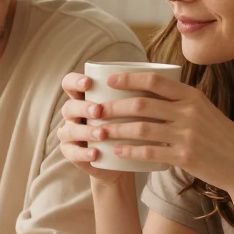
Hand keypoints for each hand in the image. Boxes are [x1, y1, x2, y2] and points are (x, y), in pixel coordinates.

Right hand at [56, 72, 130, 186]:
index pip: (70, 83)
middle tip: (99, 110)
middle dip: (83, 107)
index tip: (89, 82)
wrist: (121, 161)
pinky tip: (95, 153)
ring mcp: (71, 134)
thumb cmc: (129, 127)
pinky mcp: (73, 154)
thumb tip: (165, 72)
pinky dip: (83, 153)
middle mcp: (74, 114)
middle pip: (69, 106)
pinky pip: (71, 153)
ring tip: (102, 134)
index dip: (75, 81)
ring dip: (86, 131)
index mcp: (84, 98)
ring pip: (69, 130)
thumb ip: (140, 92)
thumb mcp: (134, 109)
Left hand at [91, 72, 233, 193]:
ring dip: (116, 129)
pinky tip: (116, 151)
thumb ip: (181, 101)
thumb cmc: (219, 136)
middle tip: (95, 109)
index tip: (109, 80)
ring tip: (98, 131)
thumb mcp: (204, 110)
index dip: (128, 78)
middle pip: (142, 104)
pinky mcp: (185, 157)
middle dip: (114, 106)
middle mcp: (189, 112)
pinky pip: (150, 152)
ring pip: (141, 128)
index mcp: (192, 96)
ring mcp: (187, 135)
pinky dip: (130, 151)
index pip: (154, 81)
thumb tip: (150, 91)